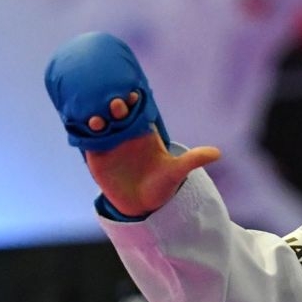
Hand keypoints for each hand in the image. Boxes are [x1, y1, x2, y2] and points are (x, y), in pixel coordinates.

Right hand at [45, 31, 220, 217]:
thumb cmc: (161, 186)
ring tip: (98, 121)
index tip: (132, 96)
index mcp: (144, 132)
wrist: (140, 205)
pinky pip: (88, 138)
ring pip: (101, 123)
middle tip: (116, 106)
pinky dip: (85, 131)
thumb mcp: (176, 172)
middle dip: (116, 107)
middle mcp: (126, 134)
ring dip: (98, 118)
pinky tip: (84, 127)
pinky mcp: (96, 155)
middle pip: (118, 114)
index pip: (138, 111)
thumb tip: (217, 153)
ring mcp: (110, 143)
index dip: (134, 101)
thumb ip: (193, 159)